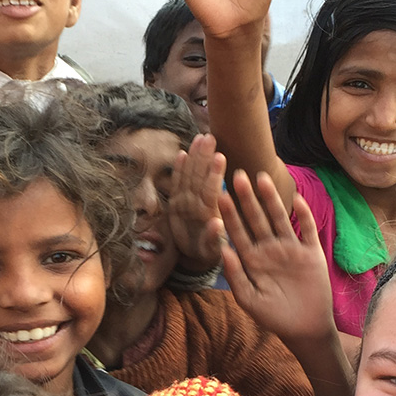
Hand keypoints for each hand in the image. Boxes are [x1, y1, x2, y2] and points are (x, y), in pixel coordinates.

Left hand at [164, 133, 225, 271]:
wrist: (191, 259)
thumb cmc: (209, 252)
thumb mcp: (213, 251)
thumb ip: (213, 238)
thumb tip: (217, 224)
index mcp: (202, 217)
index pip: (208, 192)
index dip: (214, 174)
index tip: (220, 156)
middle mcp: (188, 208)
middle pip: (196, 178)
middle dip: (202, 157)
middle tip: (210, 137)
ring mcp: (180, 203)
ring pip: (186, 176)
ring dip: (193, 157)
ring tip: (200, 138)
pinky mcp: (174, 202)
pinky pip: (175, 183)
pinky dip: (178, 168)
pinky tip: (182, 153)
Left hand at [216, 169, 334, 345]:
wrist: (304, 328)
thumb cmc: (273, 316)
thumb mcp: (249, 299)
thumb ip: (235, 275)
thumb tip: (223, 249)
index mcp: (251, 259)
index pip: (237, 232)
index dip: (229, 214)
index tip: (219, 195)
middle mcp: (269, 249)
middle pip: (256, 218)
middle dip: (246, 198)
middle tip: (236, 175)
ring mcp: (290, 248)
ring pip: (279, 218)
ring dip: (271, 198)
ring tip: (261, 177)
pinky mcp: (311, 252)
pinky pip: (308, 229)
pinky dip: (304, 214)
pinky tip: (296, 198)